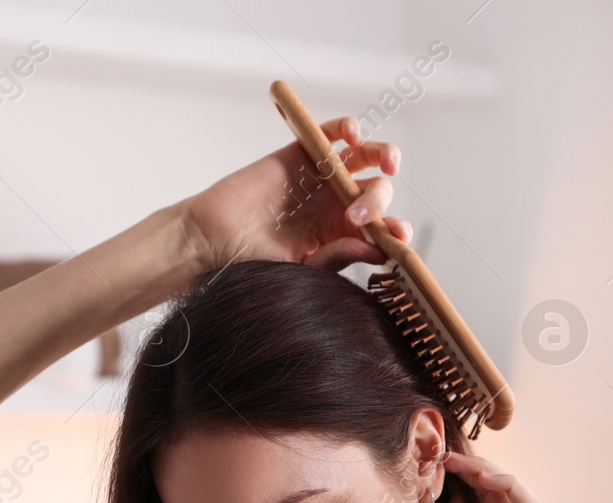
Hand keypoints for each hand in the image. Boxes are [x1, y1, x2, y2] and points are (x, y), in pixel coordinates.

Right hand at [180, 115, 413, 273]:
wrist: (215, 239)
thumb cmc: (255, 260)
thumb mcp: (304, 266)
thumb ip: (339, 255)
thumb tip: (379, 250)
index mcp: (343, 234)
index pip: (382, 229)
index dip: (395, 231)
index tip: (398, 236)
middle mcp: (337, 203)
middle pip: (377, 192)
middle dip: (378, 202)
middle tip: (357, 217)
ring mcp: (322, 177)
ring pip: (365, 157)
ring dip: (384, 155)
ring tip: (388, 165)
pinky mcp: (303, 153)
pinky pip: (331, 132)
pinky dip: (347, 127)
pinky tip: (353, 135)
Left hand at [424, 452, 543, 502]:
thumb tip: (453, 499)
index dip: (467, 481)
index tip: (439, 468)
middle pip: (502, 496)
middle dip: (475, 471)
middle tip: (446, 457)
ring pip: (517, 495)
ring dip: (490, 472)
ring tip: (459, 462)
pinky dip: (508, 485)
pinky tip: (481, 475)